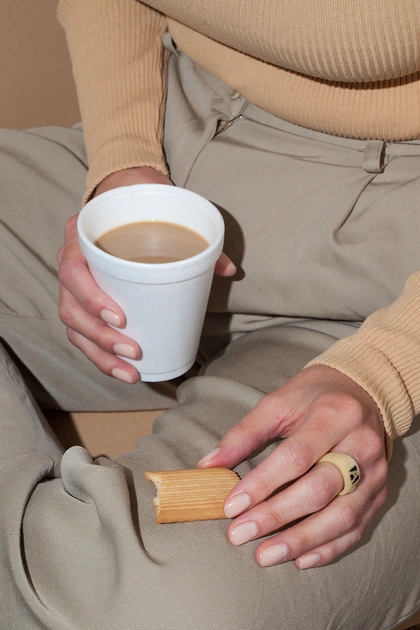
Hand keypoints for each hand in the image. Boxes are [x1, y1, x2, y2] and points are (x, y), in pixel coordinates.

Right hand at [57, 167, 235, 381]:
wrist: (124, 197)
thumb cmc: (142, 206)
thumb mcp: (165, 211)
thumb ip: (196, 239)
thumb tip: (229, 269)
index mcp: (80, 236)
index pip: (73, 271)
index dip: (91, 298)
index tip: (121, 317)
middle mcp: (70, 262)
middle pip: (71, 308)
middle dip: (101, 336)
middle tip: (133, 351)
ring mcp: (73, 286)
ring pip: (73, 327)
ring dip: (100, 353)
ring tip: (130, 369)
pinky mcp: (82, 303)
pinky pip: (81, 335)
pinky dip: (99, 356)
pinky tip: (121, 370)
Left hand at [198, 365, 387, 568]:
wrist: (361, 392)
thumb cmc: (313, 397)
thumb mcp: (278, 403)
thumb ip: (244, 434)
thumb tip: (208, 465)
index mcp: (335, 415)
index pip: (296, 456)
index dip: (262, 484)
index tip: (231, 506)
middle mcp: (361, 445)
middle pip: (319, 489)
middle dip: (276, 516)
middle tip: (240, 534)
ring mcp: (375, 473)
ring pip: (341, 516)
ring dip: (301, 540)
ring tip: (265, 555)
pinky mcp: (380, 493)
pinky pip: (357, 528)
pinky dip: (328, 548)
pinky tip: (299, 559)